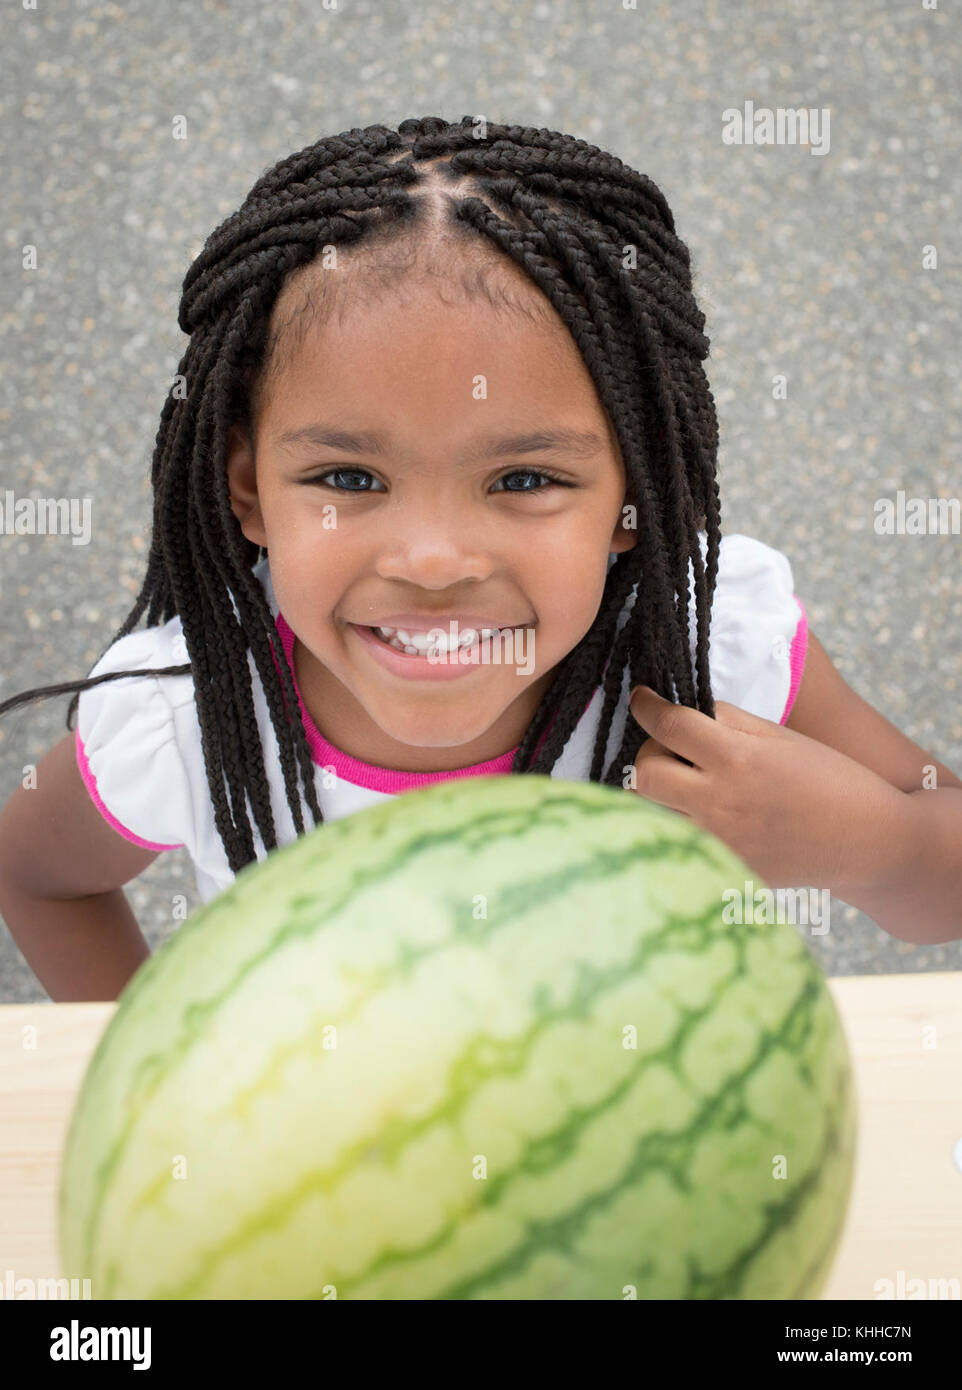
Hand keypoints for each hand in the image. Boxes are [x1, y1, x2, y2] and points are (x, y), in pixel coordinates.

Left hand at [628, 685, 905, 891]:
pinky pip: (679, 841)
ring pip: (653, 811)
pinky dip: (680, 822)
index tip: (642, 698)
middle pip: (644, 773)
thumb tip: (685, 710)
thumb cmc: (829, 779)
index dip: (646, 706)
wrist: (868, 840)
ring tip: (686, 781)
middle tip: (669, 746)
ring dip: (660, 790)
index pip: (667, 726)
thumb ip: (728, 721)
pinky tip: (703, 812)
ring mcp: (717, 842)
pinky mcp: (722, 869)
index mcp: (736, 759)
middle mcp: (719, 803)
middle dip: (649, 752)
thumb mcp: (779, 736)